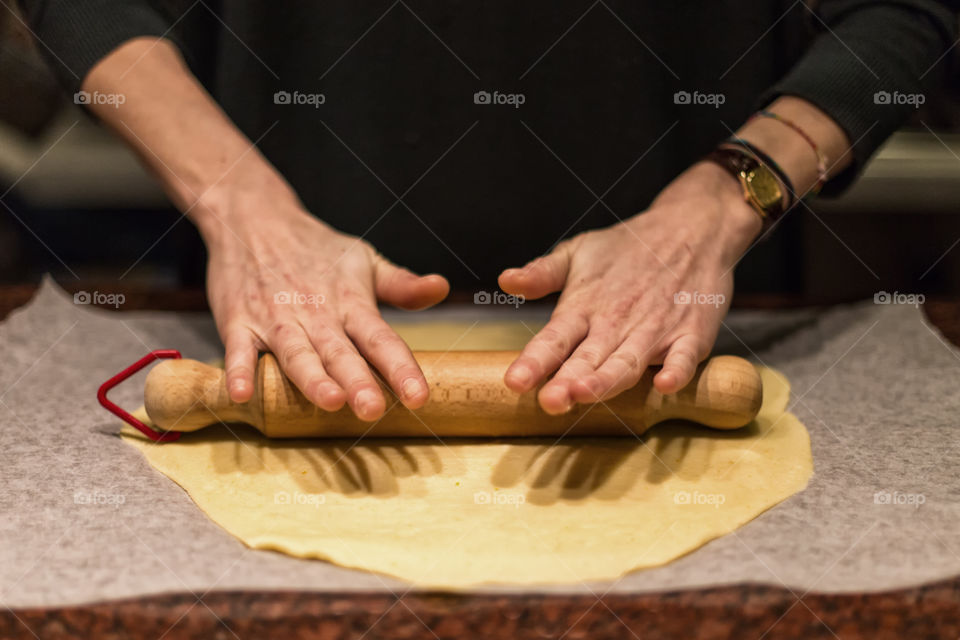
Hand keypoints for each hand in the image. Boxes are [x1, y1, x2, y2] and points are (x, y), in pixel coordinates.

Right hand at [199, 182, 448, 421]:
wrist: (253, 217)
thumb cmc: (316, 248)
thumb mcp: (364, 259)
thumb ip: (401, 284)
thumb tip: (441, 287)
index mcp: (351, 302)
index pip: (381, 339)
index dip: (401, 368)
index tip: (418, 397)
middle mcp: (316, 314)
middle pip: (340, 352)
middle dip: (358, 382)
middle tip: (373, 409)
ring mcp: (275, 318)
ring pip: (296, 354)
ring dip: (312, 378)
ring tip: (330, 400)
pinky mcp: (238, 321)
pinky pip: (238, 349)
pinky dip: (240, 371)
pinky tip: (242, 393)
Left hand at [499, 161, 761, 413]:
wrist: (692, 227)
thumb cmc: (629, 246)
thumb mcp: (579, 251)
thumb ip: (542, 273)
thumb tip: (505, 280)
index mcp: (584, 306)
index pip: (554, 338)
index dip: (534, 361)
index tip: (515, 382)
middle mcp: (616, 323)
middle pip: (588, 359)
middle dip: (568, 381)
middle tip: (550, 402)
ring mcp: (655, 329)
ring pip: (628, 362)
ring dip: (608, 380)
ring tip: (586, 394)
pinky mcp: (691, 333)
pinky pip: (684, 355)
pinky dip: (676, 370)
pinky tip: (664, 384)